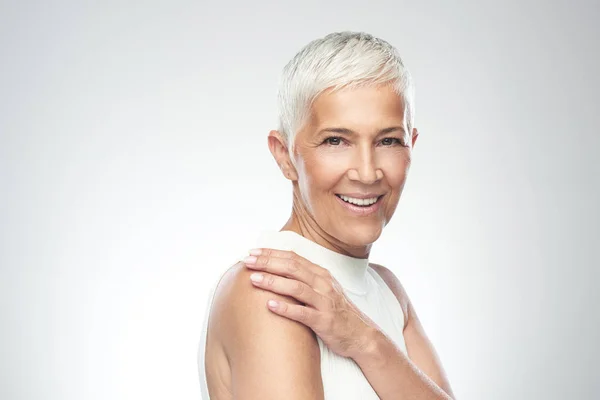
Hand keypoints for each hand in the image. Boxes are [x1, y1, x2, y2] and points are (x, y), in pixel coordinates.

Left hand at [243, 248, 378, 359]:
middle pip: (292, 267)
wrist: (361, 335)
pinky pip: (303, 313)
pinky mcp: (324, 321)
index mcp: (320, 274)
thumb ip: (304, 278)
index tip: (252, 252)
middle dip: (268, 262)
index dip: (271, 253)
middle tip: (247, 261)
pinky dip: (286, 308)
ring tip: (254, 279)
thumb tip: (278, 269)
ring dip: (273, 282)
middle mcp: (323, 284)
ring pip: (296, 287)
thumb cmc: (336, 312)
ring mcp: (324, 302)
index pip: (293, 257)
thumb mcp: (323, 289)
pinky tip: (270, 305)